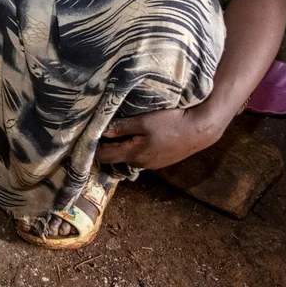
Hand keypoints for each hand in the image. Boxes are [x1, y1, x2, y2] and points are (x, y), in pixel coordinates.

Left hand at [95, 106, 225, 169]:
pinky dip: (135, 147)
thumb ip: (121, 127)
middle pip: (116, 158)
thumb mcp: (143, 122)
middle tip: (98, 132)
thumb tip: (100, 131)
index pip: (104, 157)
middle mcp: (140, 164)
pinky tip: (138, 136)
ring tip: (116, 132)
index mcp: (133, 154)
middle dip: (107, 147)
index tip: (84, 138)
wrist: (200, 130)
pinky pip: (141, 155)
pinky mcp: (161, 160)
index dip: (93, 149)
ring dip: (122, 147)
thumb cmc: (171, 123)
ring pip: (129, 156)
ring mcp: (152, 164)